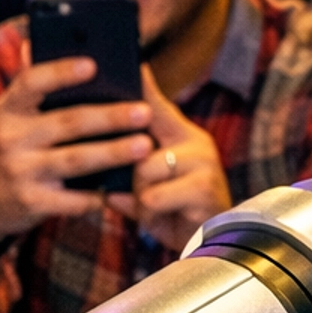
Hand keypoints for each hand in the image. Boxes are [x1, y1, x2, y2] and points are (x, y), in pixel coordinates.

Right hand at [0, 45, 154, 245]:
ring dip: (113, 152)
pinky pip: (73, 198)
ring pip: (76, 160)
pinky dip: (99, 194)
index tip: (93, 65)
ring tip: (144, 145)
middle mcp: (10, 139)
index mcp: (7, 110)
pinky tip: (123, 187)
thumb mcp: (7, 116)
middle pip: (67, 122)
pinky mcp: (30, 203)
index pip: (31, 83)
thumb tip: (34, 41)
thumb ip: (28, 87)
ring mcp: (20, 172)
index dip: (61, 72)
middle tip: (143, 111)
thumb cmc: (5, 148)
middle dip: (109, 116)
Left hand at [108, 68, 230, 252]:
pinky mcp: (205, 186)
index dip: (143, 84)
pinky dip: (151, 214)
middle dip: (132, 176)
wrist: (209, 251)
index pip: (156, 105)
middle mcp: (195, 142)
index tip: (133, 61)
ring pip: (144, 169)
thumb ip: (128, 173)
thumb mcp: (148, 191)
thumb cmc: (174, 216)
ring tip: (157, 209)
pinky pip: (155, 196)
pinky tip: (167, 219)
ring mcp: (203, 161)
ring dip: (141, 198)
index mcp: (180, 137)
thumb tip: (102, 167)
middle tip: (144, 194)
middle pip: (139, 142)